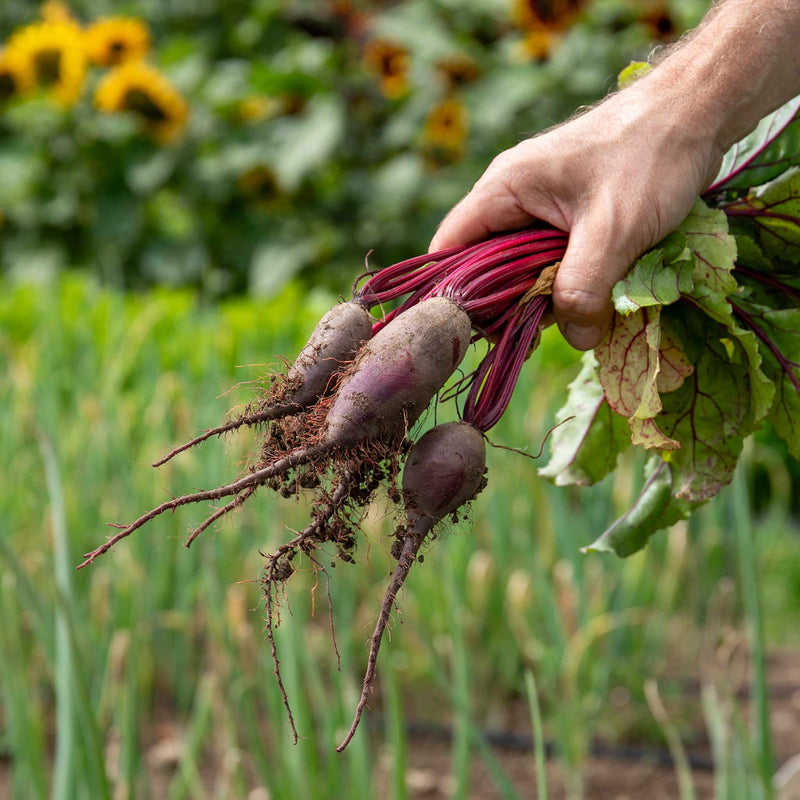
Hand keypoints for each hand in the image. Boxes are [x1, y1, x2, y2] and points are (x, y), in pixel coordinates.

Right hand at [430, 82, 721, 349]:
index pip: (451, 248)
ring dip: (545, 295)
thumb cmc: (651, 156)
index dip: (455, 294)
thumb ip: (585, 289)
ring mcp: (541, 205)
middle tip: (537, 334)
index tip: (479, 333)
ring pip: (523, 266)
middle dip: (508, 303)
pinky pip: (552, 258)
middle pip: (485, 265)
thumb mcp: (614, 230)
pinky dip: (568, 281)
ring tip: (574, 316)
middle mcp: (513, 196)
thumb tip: (577, 338)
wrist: (699, 110)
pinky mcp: (569, 214)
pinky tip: (593, 297)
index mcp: (504, 188)